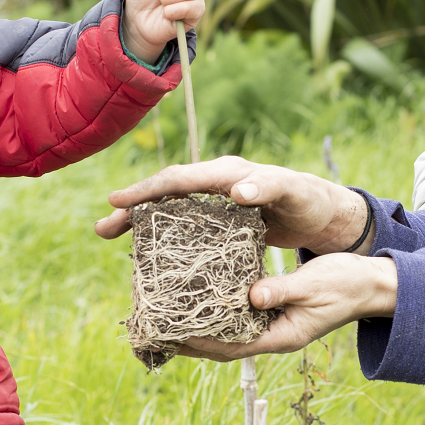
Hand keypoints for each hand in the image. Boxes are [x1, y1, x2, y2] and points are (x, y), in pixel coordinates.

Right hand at [95, 156, 372, 253]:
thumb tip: (237, 189)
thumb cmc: (309, 200)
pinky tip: (145, 251)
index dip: (148, 190)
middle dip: (132, 207)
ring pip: (169, 208)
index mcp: (227, 173)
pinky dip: (162, 233)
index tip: (117, 201)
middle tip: (101, 228)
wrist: (324, 213)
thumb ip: (267, 187)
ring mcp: (215, 200)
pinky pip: (182, 222)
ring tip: (108, 235)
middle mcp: (216, 183)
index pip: (179, 179)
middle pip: (165, 192)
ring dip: (139, 221)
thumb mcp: (292, 193)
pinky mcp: (219, 218)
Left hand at [172, 253, 397, 358]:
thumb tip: (252, 296)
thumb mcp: (314, 285)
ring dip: (199, 328)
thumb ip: (282, 290)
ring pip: (228, 332)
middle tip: (156, 332)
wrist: (371, 284)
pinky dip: (217, 311)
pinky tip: (199, 298)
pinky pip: (239, 316)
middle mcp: (273, 335)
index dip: (201, 343)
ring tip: (166, 319)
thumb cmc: (346, 284)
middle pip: (223, 345)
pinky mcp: (273, 310)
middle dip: (191, 341)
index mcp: (282, 336)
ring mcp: (273, 325)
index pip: (232, 347)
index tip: (171, 336)